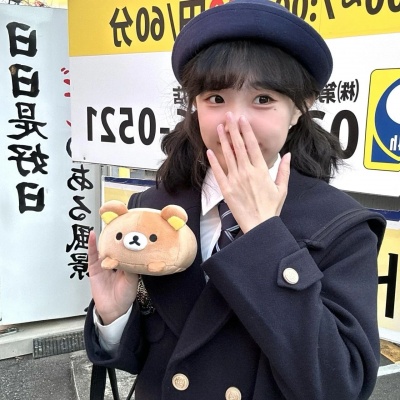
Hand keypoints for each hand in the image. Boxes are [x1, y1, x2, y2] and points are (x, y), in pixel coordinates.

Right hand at [88, 230, 138, 324]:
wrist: (114, 309)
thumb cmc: (125, 296)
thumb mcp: (133, 280)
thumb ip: (131, 267)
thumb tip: (132, 255)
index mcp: (126, 263)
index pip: (126, 248)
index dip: (127, 238)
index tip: (129, 225)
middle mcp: (115, 262)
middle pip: (114, 246)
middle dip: (115, 235)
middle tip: (117, 220)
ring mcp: (104, 265)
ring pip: (103, 248)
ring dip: (103, 237)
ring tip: (104, 223)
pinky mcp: (94, 269)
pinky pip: (92, 255)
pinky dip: (92, 245)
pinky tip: (92, 236)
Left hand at [206, 113, 289, 232]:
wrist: (259, 225)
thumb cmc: (271, 208)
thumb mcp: (282, 188)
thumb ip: (284, 170)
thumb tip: (288, 154)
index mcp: (261, 170)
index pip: (252, 146)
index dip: (247, 131)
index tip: (242, 119)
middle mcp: (247, 172)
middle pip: (239, 146)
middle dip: (233, 129)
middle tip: (229, 116)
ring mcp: (235, 180)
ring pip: (228, 156)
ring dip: (224, 140)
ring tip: (220, 127)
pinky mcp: (226, 189)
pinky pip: (219, 172)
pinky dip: (214, 161)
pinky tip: (210, 151)